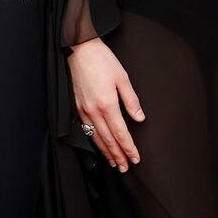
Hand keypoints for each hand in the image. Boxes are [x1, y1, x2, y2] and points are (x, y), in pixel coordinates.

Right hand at [67, 38, 144, 170]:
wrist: (80, 50)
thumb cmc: (103, 60)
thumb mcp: (123, 78)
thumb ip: (131, 101)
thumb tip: (140, 119)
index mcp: (107, 104)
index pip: (120, 132)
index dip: (128, 147)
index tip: (135, 158)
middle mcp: (93, 111)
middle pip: (107, 139)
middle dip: (118, 155)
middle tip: (126, 168)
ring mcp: (83, 110)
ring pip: (96, 138)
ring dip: (106, 152)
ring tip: (115, 163)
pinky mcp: (77, 107)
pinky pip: (87, 130)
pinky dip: (95, 142)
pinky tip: (100, 147)